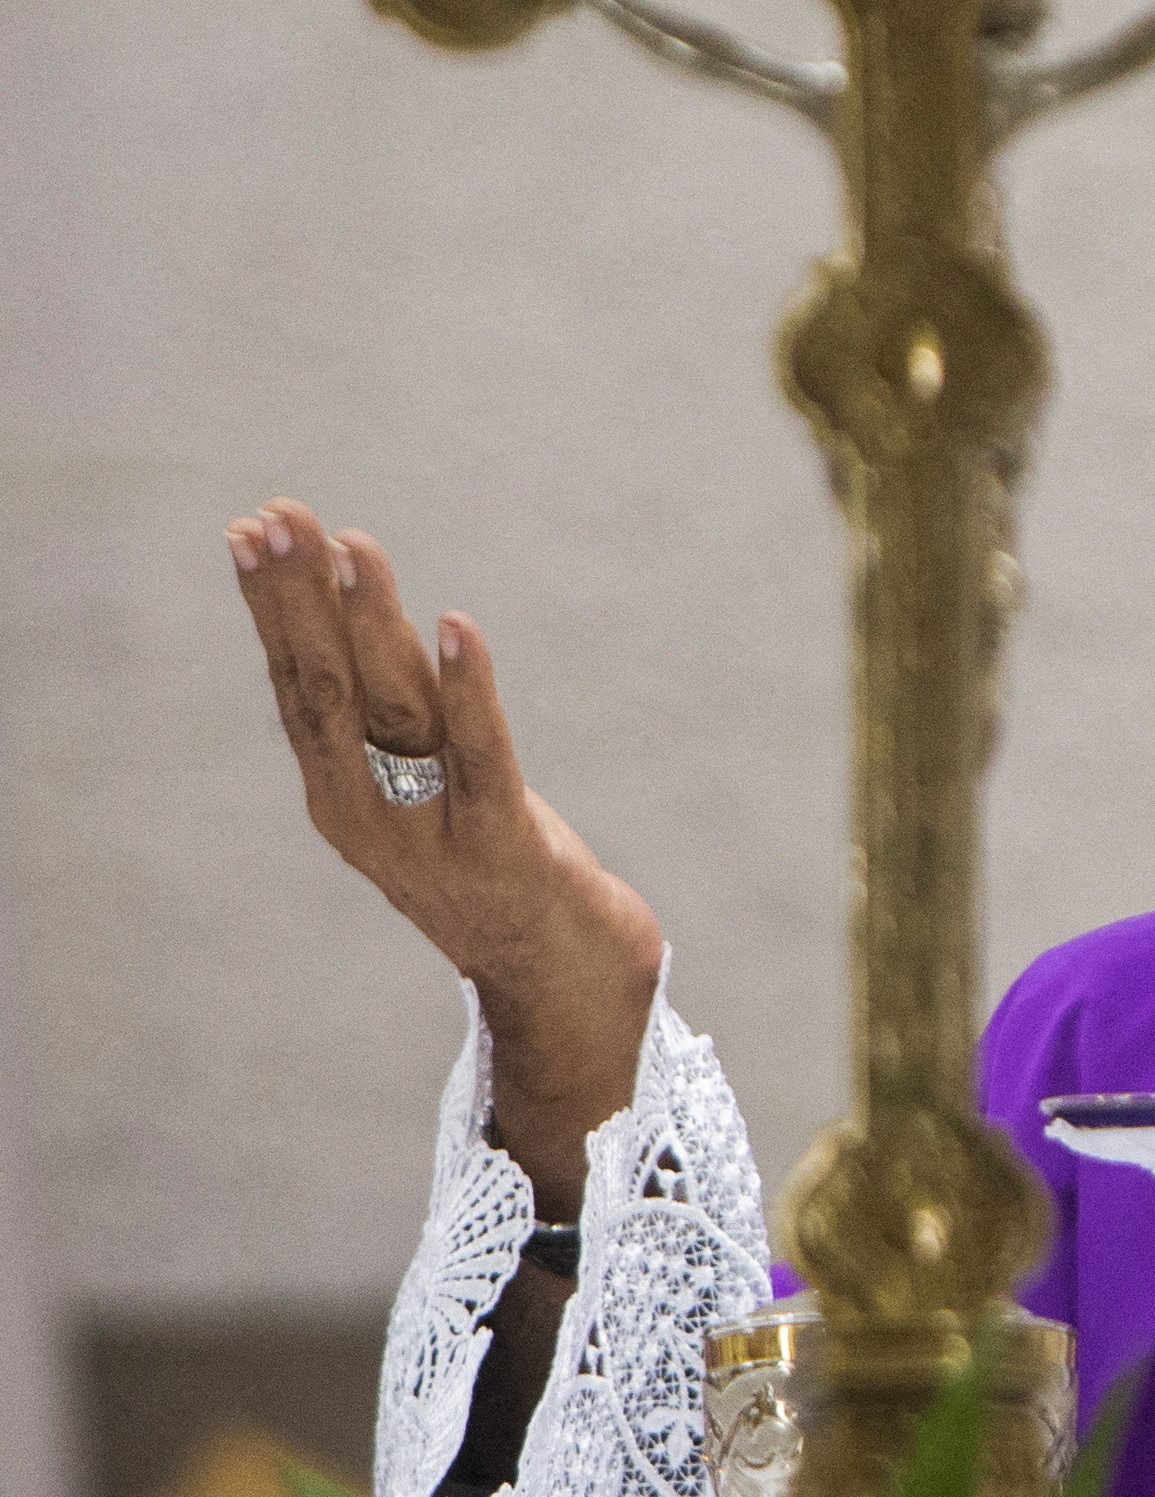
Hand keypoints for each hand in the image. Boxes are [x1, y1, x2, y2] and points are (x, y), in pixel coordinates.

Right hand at [229, 499, 660, 1213]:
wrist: (560, 980)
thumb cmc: (495, 869)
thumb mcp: (425, 792)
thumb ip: (392, 725)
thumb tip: (354, 624)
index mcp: (344, 795)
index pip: (298, 684)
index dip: (274, 607)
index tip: (252, 527)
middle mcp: (371, 812)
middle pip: (328, 686)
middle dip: (299, 597)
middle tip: (275, 515)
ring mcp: (431, 831)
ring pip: (394, 710)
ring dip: (371, 622)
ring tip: (351, 546)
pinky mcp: (502, 843)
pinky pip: (482, 753)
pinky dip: (468, 686)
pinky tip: (455, 625)